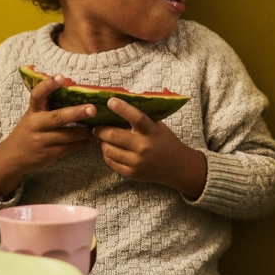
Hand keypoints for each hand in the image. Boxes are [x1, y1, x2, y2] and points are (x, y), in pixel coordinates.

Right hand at [0, 73, 96, 198]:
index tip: (60, 77)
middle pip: (57, 117)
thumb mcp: (34, 115)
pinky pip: (69, 148)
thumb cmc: (30, 130)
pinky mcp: (48, 154)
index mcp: (33, 111)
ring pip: (67, 135)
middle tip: (93, 108)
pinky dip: (81, 143)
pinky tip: (90, 138)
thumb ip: (48, 105)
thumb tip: (74, 89)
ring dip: (84, 131)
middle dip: (76, 113)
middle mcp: (36, 125)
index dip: (48, 85)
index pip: (38, 95)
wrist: (12, 157)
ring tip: (99, 127)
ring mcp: (42, 141)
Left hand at [93, 98, 207, 198]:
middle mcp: (144, 147)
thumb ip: (142, 118)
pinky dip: (107, 154)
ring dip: (103, 142)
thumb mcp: (158, 127)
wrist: (177, 167)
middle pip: (114, 135)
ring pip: (108, 150)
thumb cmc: (166, 142)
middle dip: (101, 129)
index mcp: (152, 132)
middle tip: (97, 126)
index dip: (122, 108)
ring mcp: (137, 162)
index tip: (110, 101)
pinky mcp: (132, 173)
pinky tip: (110, 150)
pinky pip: (111, 162)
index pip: (137, 118)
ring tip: (104, 138)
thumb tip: (121, 104)